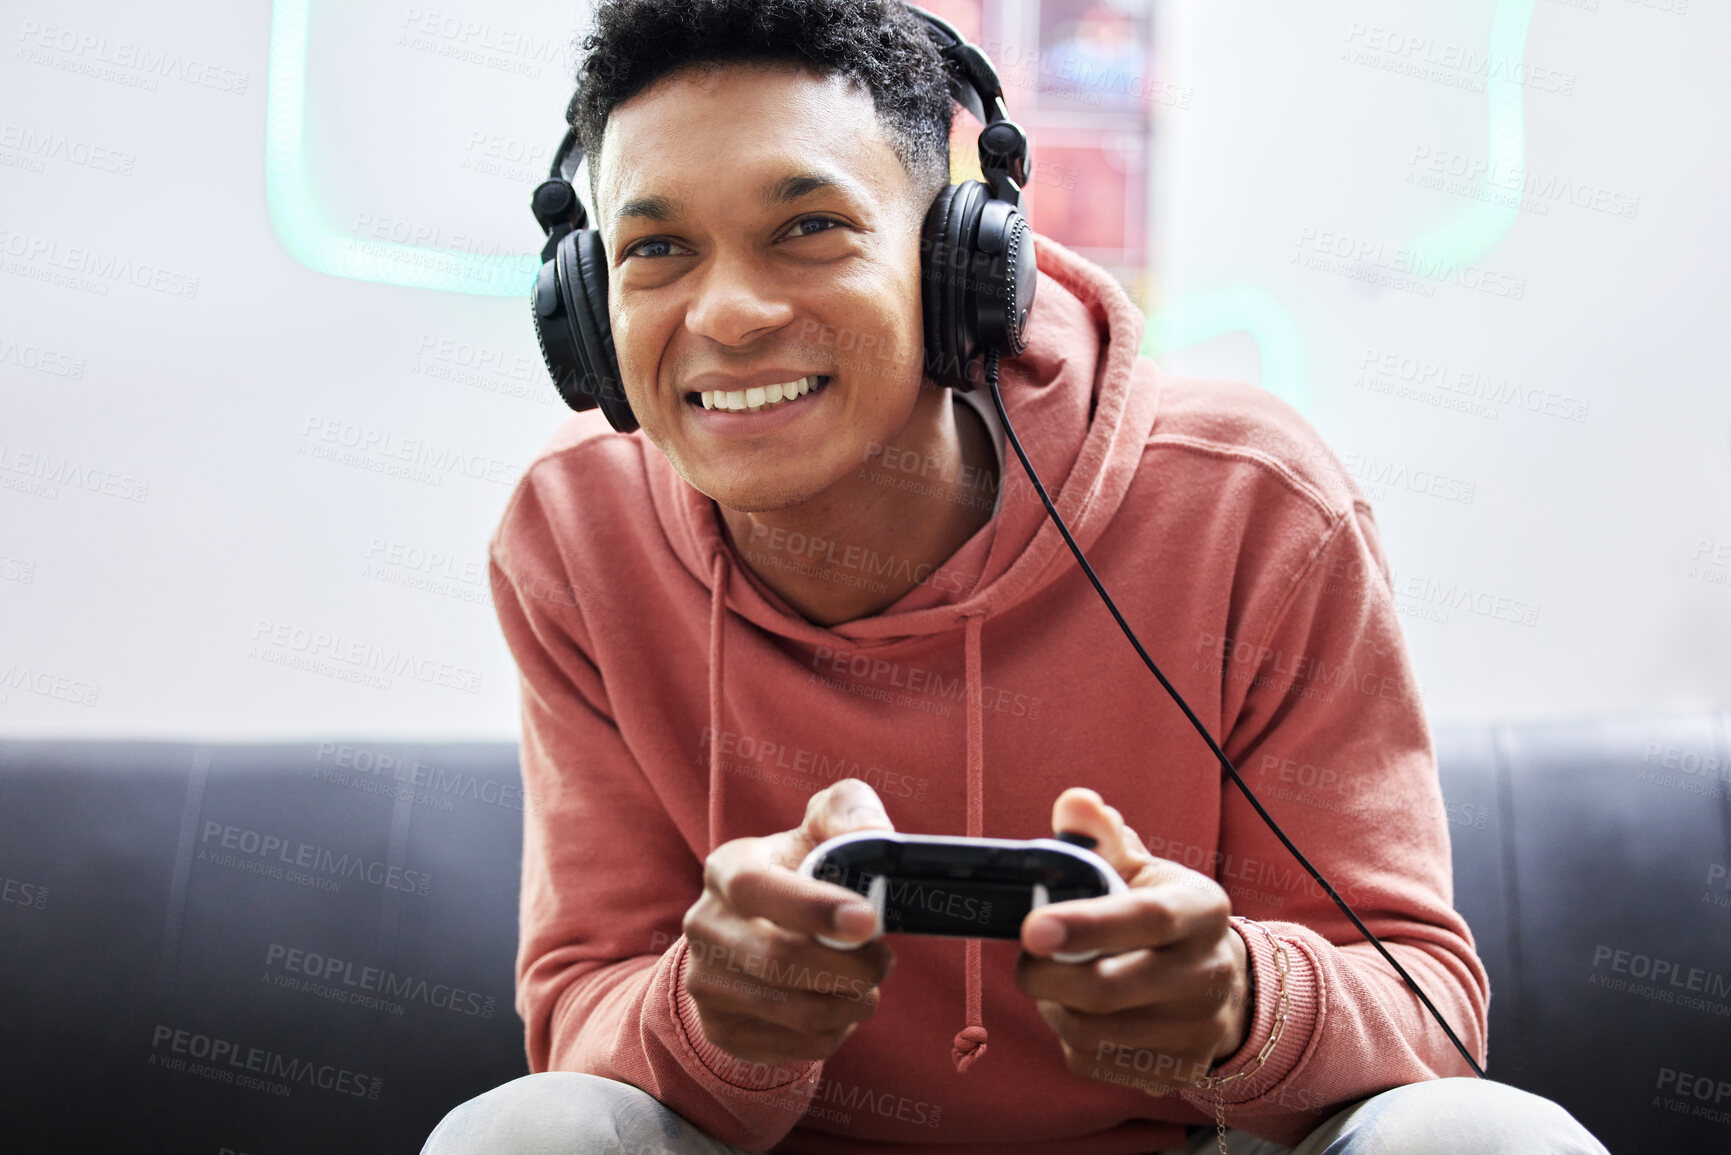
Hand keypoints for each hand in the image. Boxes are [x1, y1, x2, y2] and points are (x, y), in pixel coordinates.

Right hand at [680, 779, 897, 1064]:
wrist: (753, 932)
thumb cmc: (801, 873)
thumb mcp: (818, 830)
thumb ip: (846, 813)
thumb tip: (873, 834)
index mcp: (726, 868)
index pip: (754, 887)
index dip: (813, 907)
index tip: (868, 920)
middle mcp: (703, 925)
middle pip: (779, 960)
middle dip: (851, 966)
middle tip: (883, 960)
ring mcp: (706, 983)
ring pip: (795, 1011)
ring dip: (851, 1002)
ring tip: (867, 983)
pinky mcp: (723, 1030)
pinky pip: (797, 1046)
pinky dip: (837, 1031)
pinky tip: (839, 1004)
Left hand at [1015, 788, 1250, 1093]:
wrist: (1223, 983)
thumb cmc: (1163, 915)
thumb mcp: (1142, 869)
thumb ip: (1102, 837)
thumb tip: (1074, 804)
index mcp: (1201, 910)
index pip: (1144, 919)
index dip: (1085, 924)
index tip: (1032, 927)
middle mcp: (1208, 973)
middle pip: (1108, 988)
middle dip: (1047, 974)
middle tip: (1027, 955)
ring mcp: (1197, 1030)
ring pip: (1091, 1030)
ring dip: (1054, 1004)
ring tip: (1057, 979)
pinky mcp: (1176, 1071)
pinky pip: (1093, 1061)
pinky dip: (1069, 1036)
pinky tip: (1080, 1011)